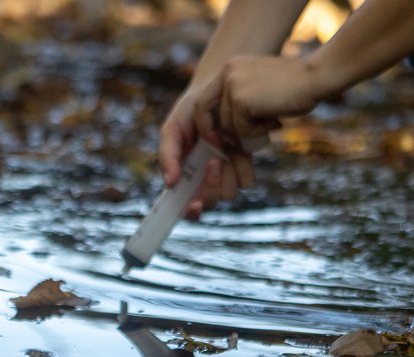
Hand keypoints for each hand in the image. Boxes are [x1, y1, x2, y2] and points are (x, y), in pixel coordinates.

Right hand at [158, 90, 256, 216]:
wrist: (219, 88)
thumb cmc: (190, 110)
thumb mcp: (172, 130)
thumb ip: (168, 155)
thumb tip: (170, 183)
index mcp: (185, 176)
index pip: (185, 205)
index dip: (190, 212)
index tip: (195, 205)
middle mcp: (205, 178)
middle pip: (210, 201)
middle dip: (211, 187)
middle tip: (212, 163)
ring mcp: (225, 172)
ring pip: (229, 192)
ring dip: (227, 176)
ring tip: (224, 152)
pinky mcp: (243, 163)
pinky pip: (246, 179)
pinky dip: (242, 167)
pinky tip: (237, 148)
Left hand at [193, 54, 322, 143]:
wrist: (317, 77)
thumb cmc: (296, 87)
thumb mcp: (260, 89)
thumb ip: (241, 102)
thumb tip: (227, 133)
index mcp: (230, 67)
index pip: (204, 100)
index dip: (207, 122)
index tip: (217, 137)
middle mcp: (227, 72)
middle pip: (211, 115)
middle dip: (223, 133)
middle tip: (245, 140)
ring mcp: (232, 85)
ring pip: (228, 126)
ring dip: (250, 132)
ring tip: (272, 120)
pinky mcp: (241, 100)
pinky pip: (242, 131)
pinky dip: (258, 132)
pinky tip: (275, 120)